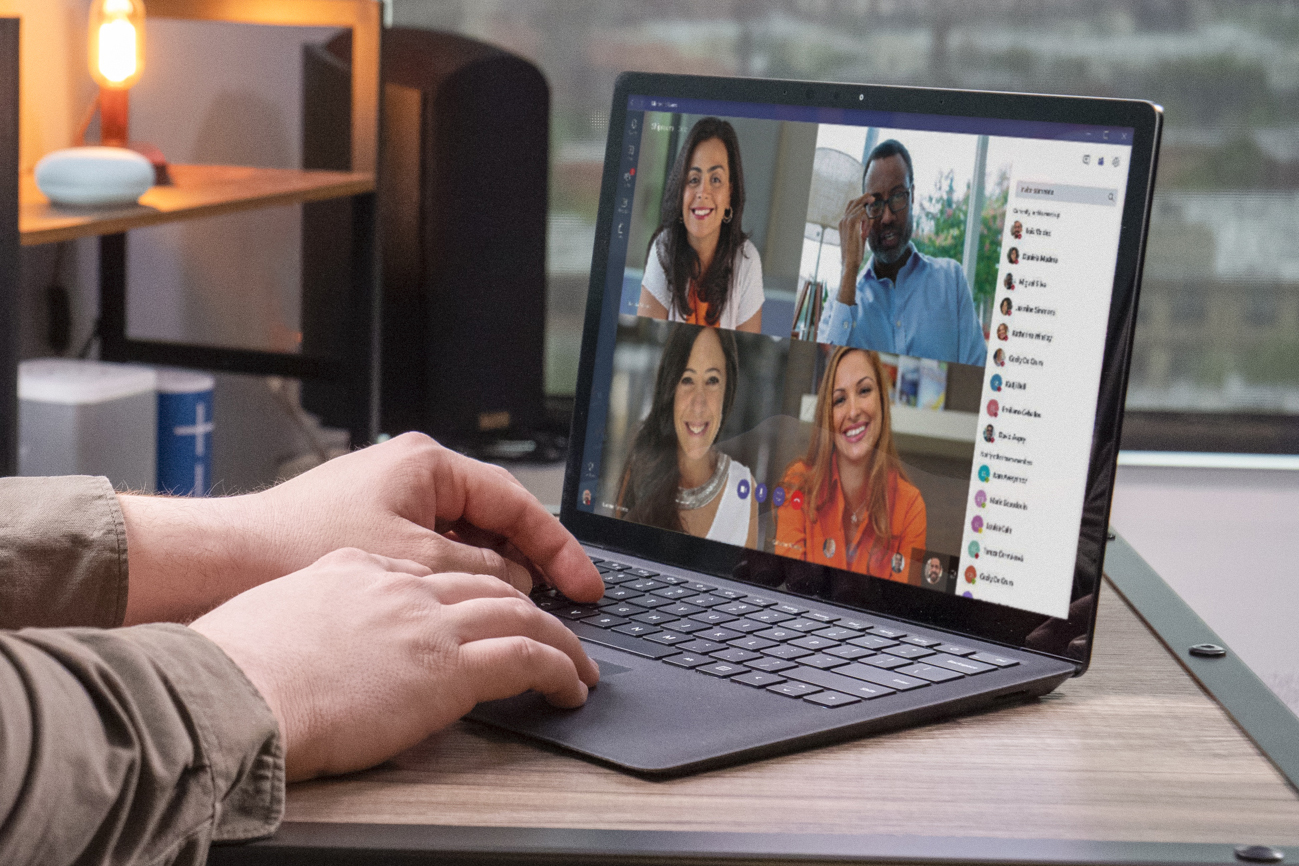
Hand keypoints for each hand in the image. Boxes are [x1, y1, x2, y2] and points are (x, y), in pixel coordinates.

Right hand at [190, 548, 599, 781]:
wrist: (233, 689)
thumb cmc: (233, 668)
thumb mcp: (271, 617)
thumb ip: (311, 617)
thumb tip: (314, 645)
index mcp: (358, 566)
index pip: (435, 570)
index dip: (473, 587)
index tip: (490, 604)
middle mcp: (401, 585)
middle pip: (488, 584)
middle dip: (530, 603)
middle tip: (554, 625)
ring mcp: (429, 622)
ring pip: (521, 614)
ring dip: (560, 640)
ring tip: (579, 665)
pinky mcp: (449, 666)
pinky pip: (527, 658)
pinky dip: (560, 670)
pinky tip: (570, 687)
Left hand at [254, 433, 601, 599]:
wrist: (220, 564)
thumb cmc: (300, 547)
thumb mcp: (414, 562)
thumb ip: (479, 569)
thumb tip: (519, 583)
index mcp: (428, 463)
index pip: (515, 505)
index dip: (558, 550)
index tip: (586, 587)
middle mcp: (412, 472)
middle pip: (494, 519)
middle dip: (530, 562)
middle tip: (566, 604)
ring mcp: (390, 499)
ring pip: (465, 539)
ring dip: (492, 574)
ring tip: (520, 614)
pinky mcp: (371, 527)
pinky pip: (433, 552)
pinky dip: (455, 580)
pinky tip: (465, 610)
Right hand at [837, 193, 870, 304]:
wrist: (849, 262)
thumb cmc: (854, 253)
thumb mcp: (859, 237)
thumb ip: (862, 228)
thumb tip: (869, 223)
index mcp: (842, 223)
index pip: (851, 206)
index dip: (860, 202)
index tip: (870, 201)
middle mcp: (843, 220)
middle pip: (854, 202)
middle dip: (864, 198)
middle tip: (873, 198)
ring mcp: (846, 221)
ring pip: (859, 206)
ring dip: (868, 210)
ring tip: (871, 216)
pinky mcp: (852, 223)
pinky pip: (862, 212)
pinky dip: (868, 218)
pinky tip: (868, 228)